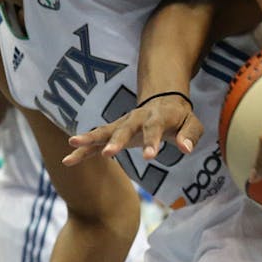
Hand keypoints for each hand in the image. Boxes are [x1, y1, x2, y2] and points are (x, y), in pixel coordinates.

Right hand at [63, 93, 201, 166]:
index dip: (152, 141)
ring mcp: (122, 124)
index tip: (149, 156)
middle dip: (116, 141)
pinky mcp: (113, 132)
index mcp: (157, 116)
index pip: (154, 128)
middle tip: (107, 153)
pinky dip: (83, 149)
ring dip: (89, 139)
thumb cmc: (179, 117)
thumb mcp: (192, 124)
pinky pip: (96, 141)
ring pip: (104, 131)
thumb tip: (185, 149)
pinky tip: (68, 160)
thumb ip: (190, 135)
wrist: (163, 101)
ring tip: (72, 145)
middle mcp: (136, 118)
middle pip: (124, 129)